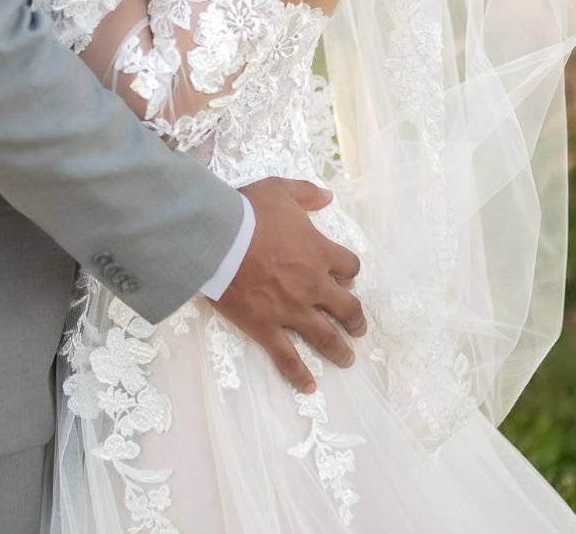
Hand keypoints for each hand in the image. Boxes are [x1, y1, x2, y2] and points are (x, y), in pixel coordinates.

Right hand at [214, 177, 365, 393]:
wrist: (217, 236)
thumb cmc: (248, 211)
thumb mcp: (280, 190)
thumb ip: (307, 194)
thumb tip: (328, 195)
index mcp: (319, 252)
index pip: (350, 267)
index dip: (349, 274)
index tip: (345, 279)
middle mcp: (312, 284)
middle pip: (346, 307)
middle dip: (356, 320)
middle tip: (358, 329)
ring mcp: (291, 309)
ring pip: (325, 336)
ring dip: (339, 350)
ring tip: (347, 359)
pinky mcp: (266, 327)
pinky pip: (287, 357)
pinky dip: (299, 374)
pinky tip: (309, 386)